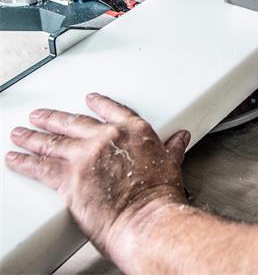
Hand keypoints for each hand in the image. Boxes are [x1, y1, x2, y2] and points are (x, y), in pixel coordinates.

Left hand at [5, 94, 189, 259]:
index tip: (89, 100)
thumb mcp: (171, 163)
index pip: (112, 110)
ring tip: (21, 133)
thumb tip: (181, 138)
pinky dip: (25, 162)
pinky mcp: (68, 178)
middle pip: (74, 122)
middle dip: (54, 118)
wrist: (146, 217)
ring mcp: (86, 156)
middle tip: (40, 115)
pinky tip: (16, 158)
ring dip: (33, 136)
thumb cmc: (160, 195)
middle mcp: (107, 137)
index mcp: (134, 131)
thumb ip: (172, 148)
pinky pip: (40, 167)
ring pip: (53, 141)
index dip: (99, 103)